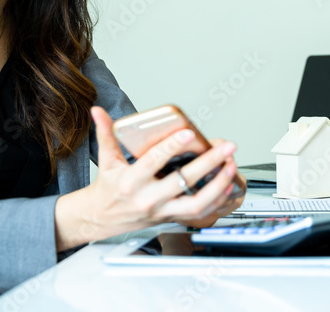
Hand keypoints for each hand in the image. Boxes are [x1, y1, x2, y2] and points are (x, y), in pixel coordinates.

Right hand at [55, 107, 240, 248]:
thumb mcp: (106, 160)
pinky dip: (217, 201)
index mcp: (131, 182)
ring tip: (230, 165)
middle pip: (183, 181)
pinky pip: (199, 213)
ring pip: (196, 203)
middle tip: (225, 147)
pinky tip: (228, 185)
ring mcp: (162, 211)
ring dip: (218, 184)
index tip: (188, 133)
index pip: (153, 162)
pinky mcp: (171, 218)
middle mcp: (148, 198)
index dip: (172, 147)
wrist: (102, 218)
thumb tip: (98, 112)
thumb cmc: (108, 188)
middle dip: (208, 163)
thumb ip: (105, 134)